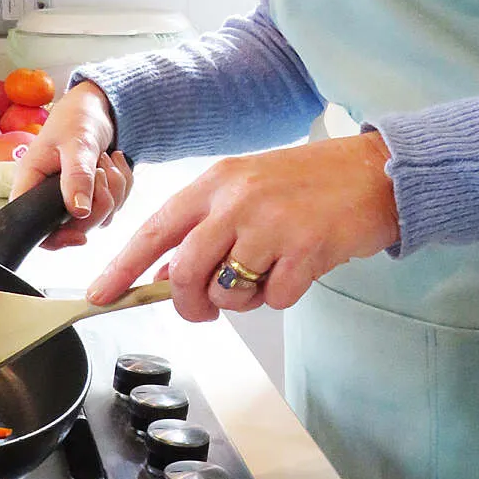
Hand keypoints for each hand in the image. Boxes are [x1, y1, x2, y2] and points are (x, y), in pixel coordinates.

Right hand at [10, 80, 133, 247]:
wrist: (99, 108)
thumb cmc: (76, 118)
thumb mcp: (76, 142)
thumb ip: (77, 176)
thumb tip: (78, 211)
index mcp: (31, 183)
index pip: (32, 225)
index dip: (55, 239)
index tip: (80, 237)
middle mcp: (49, 196)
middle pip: (75, 227)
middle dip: (99, 203)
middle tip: (101, 170)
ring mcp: (74, 198)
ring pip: (100, 217)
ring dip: (114, 189)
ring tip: (106, 159)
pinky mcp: (94, 196)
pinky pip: (116, 205)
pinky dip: (123, 184)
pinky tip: (115, 162)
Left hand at [86, 132, 399, 319]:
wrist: (376, 172)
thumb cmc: (313, 181)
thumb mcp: (251, 187)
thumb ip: (211, 223)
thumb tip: (171, 272)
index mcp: (218, 182)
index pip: (156, 229)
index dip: (123, 266)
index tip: (101, 293)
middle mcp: (238, 201)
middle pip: (185, 273)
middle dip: (190, 304)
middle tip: (207, 307)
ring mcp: (272, 225)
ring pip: (228, 293)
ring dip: (243, 299)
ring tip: (268, 273)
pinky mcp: (306, 250)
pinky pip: (274, 299)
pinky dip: (283, 295)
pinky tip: (300, 267)